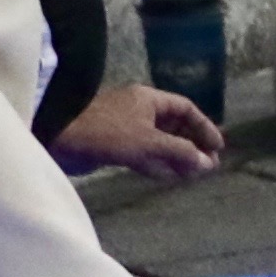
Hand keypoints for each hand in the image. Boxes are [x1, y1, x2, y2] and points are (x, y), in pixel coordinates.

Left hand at [51, 82, 222, 181]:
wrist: (58, 138)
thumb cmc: (106, 133)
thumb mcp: (149, 141)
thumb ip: (181, 152)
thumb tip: (208, 164)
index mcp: (149, 100)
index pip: (186, 109)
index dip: (204, 127)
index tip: (217, 148)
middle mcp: (139, 110)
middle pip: (174, 126)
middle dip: (192, 145)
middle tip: (207, 165)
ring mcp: (126, 128)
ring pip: (160, 142)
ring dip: (176, 157)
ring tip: (192, 174)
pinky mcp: (114, 145)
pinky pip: (144, 153)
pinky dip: (158, 164)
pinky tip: (169, 176)